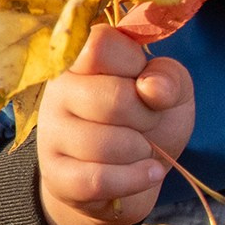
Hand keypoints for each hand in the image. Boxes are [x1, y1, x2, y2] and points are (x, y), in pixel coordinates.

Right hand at [37, 25, 194, 224]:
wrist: (130, 175)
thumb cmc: (148, 118)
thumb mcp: (173, 89)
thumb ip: (169, 77)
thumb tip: (153, 89)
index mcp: (83, 59)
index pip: (99, 44)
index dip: (134, 64)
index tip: (143, 80)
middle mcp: (58, 90)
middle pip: (111, 99)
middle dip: (147, 115)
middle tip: (149, 120)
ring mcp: (52, 133)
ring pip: (104, 144)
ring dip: (140, 150)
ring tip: (143, 148)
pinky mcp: (55, 175)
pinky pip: (97, 180)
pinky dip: (134, 179)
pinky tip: (149, 172)